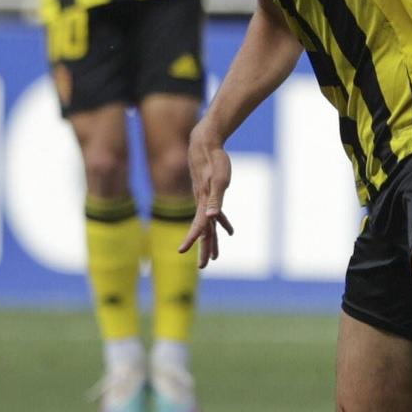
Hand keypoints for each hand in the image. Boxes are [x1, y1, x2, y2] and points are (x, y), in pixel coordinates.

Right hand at [180, 124, 235, 267]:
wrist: (205, 144)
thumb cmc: (214, 161)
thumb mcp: (220, 180)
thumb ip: (216, 200)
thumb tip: (213, 217)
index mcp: (204, 203)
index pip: (198, 226)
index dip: (191, 239)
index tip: (182, 251)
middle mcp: (202, 204)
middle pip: (204, 231)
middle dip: (204, 249)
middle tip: (203, 266)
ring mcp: (205, 200)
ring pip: (209, 226)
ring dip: (212, 241)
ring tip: (215, 257)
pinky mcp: (209, 196)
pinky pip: (215, 215)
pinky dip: (222, 224)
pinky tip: (229, 231)